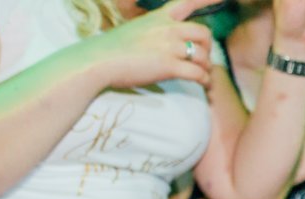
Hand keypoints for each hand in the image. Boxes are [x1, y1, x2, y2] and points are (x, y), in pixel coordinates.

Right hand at [88, 0, 219, 88]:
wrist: (97, 62)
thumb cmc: (112, 50)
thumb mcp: (135, 30)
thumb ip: (154, 33)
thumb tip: (166, 46)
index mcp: (158, 17)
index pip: (186, 2)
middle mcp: (167, 28)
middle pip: (204, 33)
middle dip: (207, 48)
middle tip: (201, 59)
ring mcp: (169, 46)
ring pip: (203, 56)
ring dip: (205, 68)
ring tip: (200, 76)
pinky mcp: (169, 66)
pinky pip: (198, 74)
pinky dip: (204, 81)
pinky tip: (202, 85)